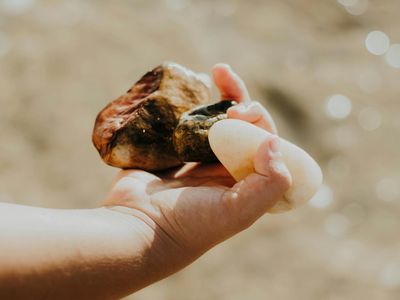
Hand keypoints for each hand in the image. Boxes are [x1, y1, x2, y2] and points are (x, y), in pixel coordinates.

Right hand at [103, 64, 290, 265]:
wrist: (138, 227)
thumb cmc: (190, 225)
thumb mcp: (237, 212)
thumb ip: (268, 183)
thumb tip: (274, 141)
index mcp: (245, 182)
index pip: (265, 143)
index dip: (261, 122)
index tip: (246, 112)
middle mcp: (224, 168)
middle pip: (242, 126)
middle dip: (242, 103)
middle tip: (231, 97)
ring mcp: (197, 157)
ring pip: (215, 119)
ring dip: (222, 94)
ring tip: (219, 70)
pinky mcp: (173, 149)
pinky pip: (187, 120)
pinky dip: (192, 102)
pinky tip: (195, 85)